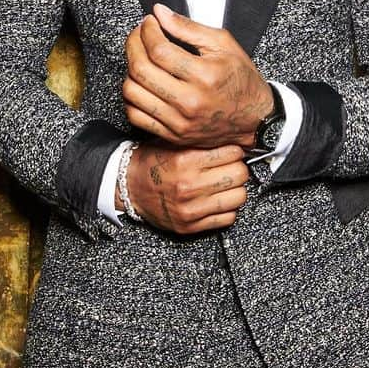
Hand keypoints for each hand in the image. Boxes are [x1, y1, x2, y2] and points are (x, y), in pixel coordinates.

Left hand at [122, 3, 272, 148]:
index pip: (159, 50)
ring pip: (132, 92)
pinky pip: (135, 115)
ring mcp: (179, 121)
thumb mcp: (224, 45)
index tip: (149, 22)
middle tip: (139, 34)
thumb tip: (160, 13)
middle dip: (133, 44)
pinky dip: (132, 96)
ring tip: (140, 57)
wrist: (255, 119)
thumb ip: (189, 27)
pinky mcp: (172, 135)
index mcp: (205, 76)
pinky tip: (142, 83)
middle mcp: (189, 101)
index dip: (147, 31)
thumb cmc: (241, 80)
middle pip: (141, 70)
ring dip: (130, 69)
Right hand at [125, 142, 249, 234]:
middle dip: (238, 168)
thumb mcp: (174, 143)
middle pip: (239, 174)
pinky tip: (219, 200)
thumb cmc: (152, 163)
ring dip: (236, 189)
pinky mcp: (190, 226)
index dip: (235, 151)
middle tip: (231, 167)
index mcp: (184, 161)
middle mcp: (188, 185)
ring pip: (238, 197)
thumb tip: (233, 141)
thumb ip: (201, 142)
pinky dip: (228, 209)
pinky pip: (228, 218)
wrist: (130, 187)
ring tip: (226, 184)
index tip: (232, 152)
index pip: (231, 154)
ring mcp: (190, 208)